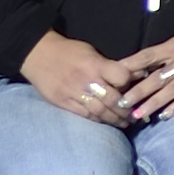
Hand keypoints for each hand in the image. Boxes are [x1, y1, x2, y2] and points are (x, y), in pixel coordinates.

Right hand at [22, 32, 139, 122]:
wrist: (37, 54)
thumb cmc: (68, 51)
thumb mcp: (91, 51)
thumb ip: (111, 65)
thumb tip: (137, 73)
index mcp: (95, 65)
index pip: (120, 77)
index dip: (128, 84)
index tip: (132, 88)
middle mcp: (86, 80)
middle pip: (112, 100)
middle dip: (125, 110)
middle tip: (133, 116)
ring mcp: (74, 93)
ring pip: (99, 111)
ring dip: (114, 119)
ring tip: (123, 123)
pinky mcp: (63, 103)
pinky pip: (84, 115)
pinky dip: (97, 120)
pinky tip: (105, 122)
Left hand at [116, 18, 173, 121]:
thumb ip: (172, 46)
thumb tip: (154, 57)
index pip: (148, 56)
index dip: (131, 66)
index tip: (115, 76)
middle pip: (155, 78)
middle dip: (137, 91)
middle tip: (119, 103)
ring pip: (170, 91)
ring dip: (153, 103)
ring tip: (137, 115)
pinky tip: (165, 116)